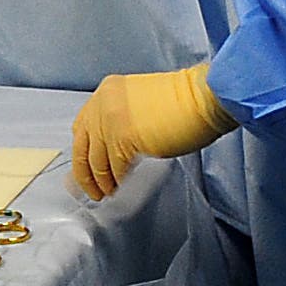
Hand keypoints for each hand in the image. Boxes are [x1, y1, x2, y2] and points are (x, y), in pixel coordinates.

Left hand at [72, 66, 235, 199]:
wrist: (203, 97)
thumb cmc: (185, 101)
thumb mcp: (141, 102)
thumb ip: (122, 120)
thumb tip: (113, 151)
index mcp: (107, 92)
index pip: (82, 127)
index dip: (83, 153)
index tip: (87, 169)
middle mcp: (102, 104)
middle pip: (83, 148)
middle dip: (87, 175)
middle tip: (95, 191)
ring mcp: (110, 121)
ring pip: (98, 163)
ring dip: (104, 182)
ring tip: (111, 194)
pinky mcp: (123, 139)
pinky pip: (116, 169)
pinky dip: (119, 182)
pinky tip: (124, 189)